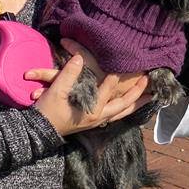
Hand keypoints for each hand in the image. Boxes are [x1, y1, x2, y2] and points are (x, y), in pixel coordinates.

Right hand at [29, 41, 151, 136]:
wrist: (39, 130)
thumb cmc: (47, 111)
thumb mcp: (56, 91)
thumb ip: (69, 73)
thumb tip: (80, 58)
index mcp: (91, 111)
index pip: (107, 90)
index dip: (115, 77)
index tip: (122, 65)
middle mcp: (98, 118)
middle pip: (123, 105)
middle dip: (137, 93)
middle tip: (148, 80)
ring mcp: (97, 121)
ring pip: (122, 113)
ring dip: (136, 104)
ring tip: (149, 97)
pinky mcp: (94, 122)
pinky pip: (116, 116)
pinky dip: (126, 110)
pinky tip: (131, 105)